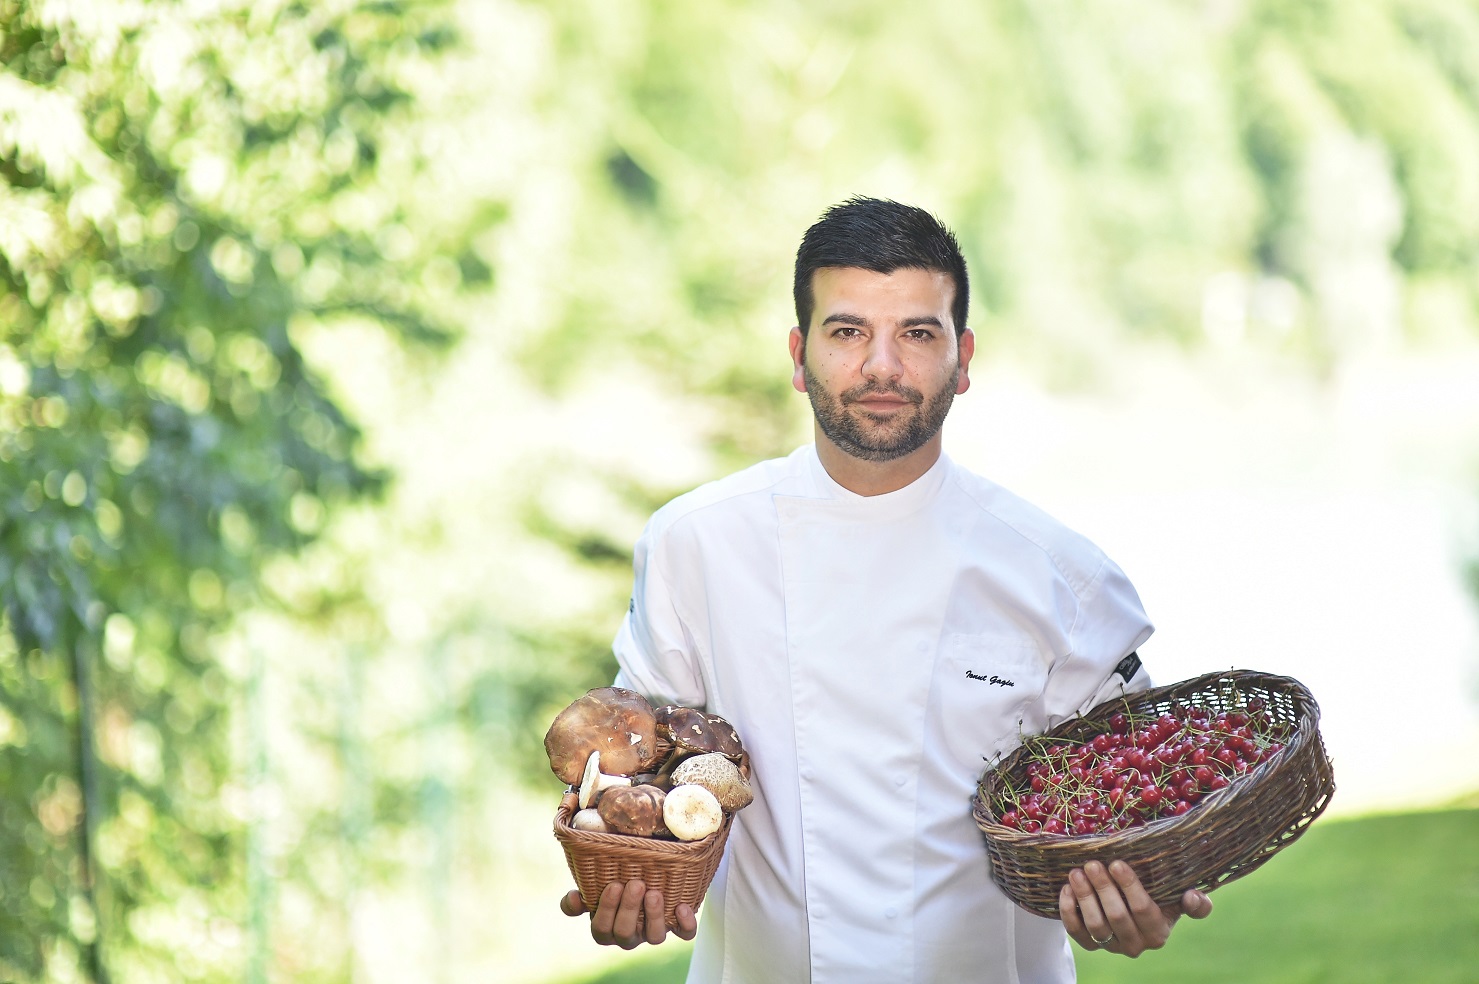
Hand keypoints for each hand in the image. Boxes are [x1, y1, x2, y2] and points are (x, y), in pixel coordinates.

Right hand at [560, 881, 697, 948]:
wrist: (645, 877)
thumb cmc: (614, 885)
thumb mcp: (593, 889)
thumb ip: (578, 898)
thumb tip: (573, 898)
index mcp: (607, 928)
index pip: (601, 930)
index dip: (606, 911)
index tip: (613, 885)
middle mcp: (629, 935)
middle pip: (625, 933)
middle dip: (630, 909)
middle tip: (635, 884)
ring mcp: (652, 932)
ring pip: (654, 937)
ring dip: (654, 915)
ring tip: (654, 893)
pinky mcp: (676, 927)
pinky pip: (684, 933)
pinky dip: (685, 923)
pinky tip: (682, 906)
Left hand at [1058, 860, 1211, 956]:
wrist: (1129, 909)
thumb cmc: (1156, 898)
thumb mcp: (1176, 898)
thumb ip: (1194, 901)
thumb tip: (1193, 896)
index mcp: (1158, 932)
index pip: (1143, 910)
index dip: (1129, 887)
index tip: (1116, 863)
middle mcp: (1136, 944)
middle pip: (1117, 917)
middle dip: (1103, 888)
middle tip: (1092, 864)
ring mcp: (1112, 946)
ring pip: (1096, 925)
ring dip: (1084, 897)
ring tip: (1077, 873)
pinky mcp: (1091, 945)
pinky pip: (1077, 932)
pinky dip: (1069, 911)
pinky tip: (1066, 888)